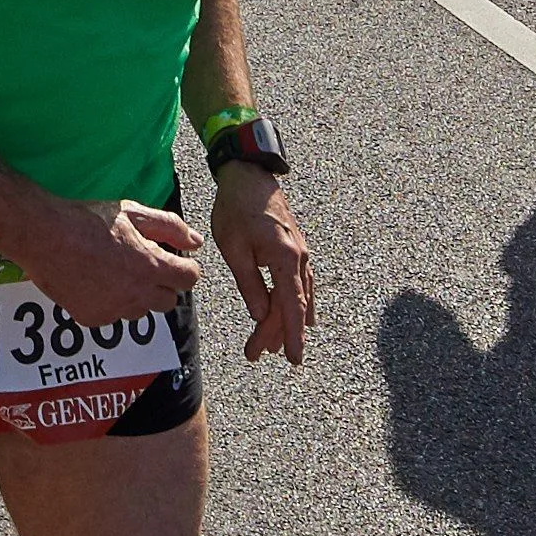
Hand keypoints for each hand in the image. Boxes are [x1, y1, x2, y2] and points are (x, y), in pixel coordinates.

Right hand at [19, 194, 206, 325]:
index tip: (172, 259)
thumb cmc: (90, 220)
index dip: (183, 267)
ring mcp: (114, 310)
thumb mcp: (134, 213)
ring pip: (140, 311)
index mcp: (152, 267)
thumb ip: (171, 227)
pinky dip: (111, 303)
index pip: (189, 279)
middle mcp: (137, 294)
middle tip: (143, 264)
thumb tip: (196, 243)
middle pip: (169, 301)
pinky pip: (113, 317)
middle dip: (162, 284)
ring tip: (116, 271)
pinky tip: (96, 281)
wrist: (45, 236)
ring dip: (137, 295)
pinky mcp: (93, 318)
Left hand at [215, 169, 313, 363]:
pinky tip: (298, 316)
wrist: (250, 176)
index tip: (293, 358)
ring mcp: (301, 253)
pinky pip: (300, 283)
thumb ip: (250, 284)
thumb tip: (261, 315)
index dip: (293, 335)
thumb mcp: (235, 249)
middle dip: (276, 333)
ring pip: (298, 296)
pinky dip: (296, 304)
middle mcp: (300, 257)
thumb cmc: (237, 209)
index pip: (292, 306)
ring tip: (272, 345)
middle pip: (293, 306)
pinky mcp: (296, 249)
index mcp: (285, 258)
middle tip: (254, 353)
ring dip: (285, 321)